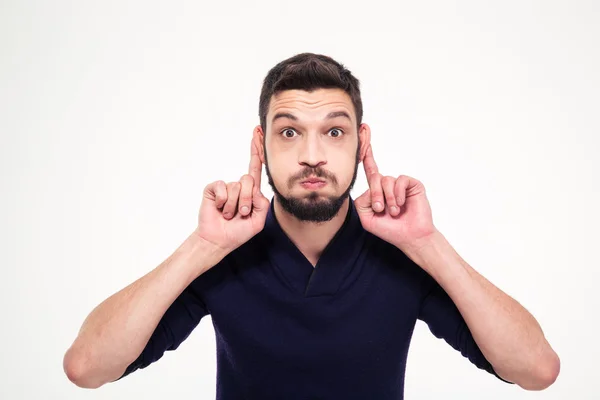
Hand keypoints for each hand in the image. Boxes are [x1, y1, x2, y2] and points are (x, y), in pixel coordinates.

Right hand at [195, 135, 269, 253]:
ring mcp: (226, 187)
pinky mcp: (213, 189)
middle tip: (240, 214)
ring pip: (237, 187)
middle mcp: (239, 186)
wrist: (218, 240)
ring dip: (234, 205)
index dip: (257, 151)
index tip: (257, 133)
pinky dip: (223, 201)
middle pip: (249, 180)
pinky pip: (223, 187)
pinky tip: (220, 208)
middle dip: (246, 200)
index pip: (255, 169)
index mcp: (251, 192)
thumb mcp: (258, 221)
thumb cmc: (238, 231)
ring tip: (229, 214)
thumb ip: (263, 204)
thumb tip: (255, 189)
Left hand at [354, 144, 436, 249]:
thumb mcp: (366, 218)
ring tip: (394, 211)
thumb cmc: (390, 229)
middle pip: (375, 177)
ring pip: (387, 180)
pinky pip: (400, 180)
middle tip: (379, 209)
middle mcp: (388, 185)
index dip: (366, 155)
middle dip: (375, 194)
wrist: (410, 237)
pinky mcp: (412, 184)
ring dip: (388, 198)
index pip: (370, 170)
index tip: (364, 136)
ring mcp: (400, 184)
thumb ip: (361, 201)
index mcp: (377, 191)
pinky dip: (398, 193)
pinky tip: (402, 204)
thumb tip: (370, 187)